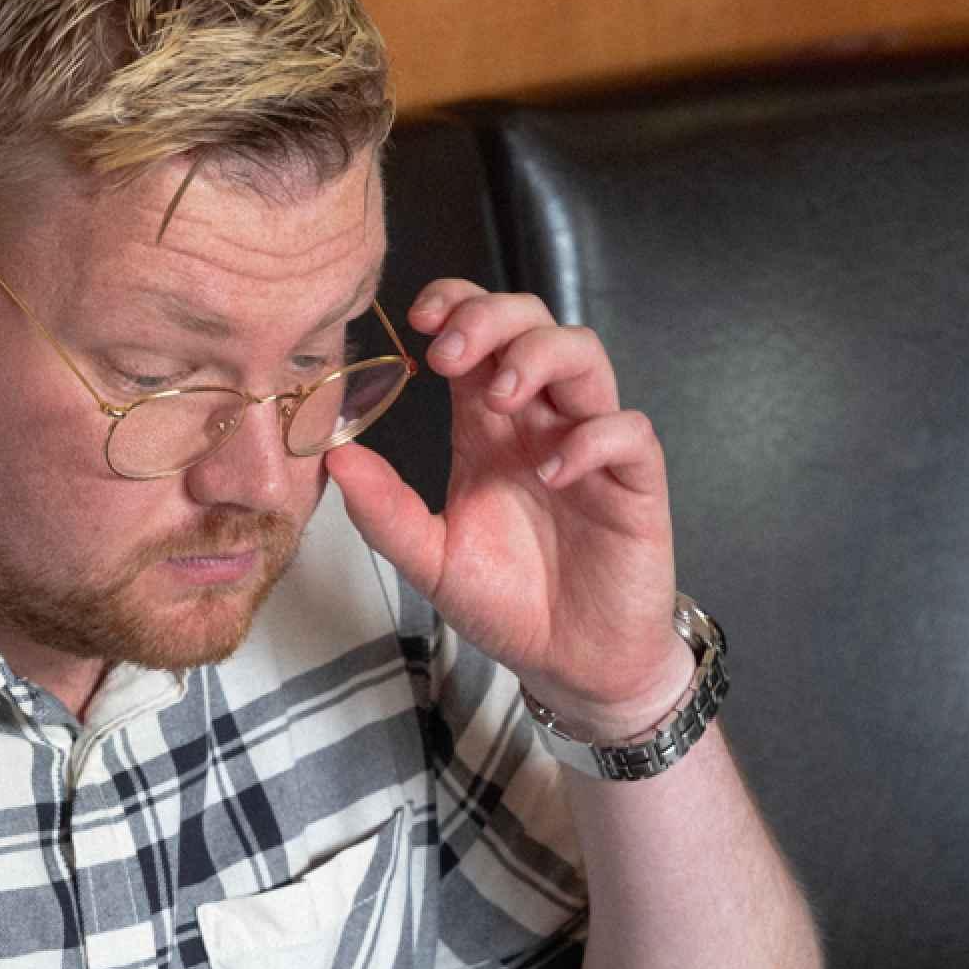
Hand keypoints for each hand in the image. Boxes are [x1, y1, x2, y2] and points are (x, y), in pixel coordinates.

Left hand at [320, 284, 688, 733]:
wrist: (569, 664)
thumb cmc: (508, 604)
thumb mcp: (430, 560)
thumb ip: (385, 511)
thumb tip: (333, 457)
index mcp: (488, 427)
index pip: (479, 335)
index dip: (456, 305)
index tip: (417, 318)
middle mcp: (540, 422)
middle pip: (532, 324)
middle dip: (491, 318)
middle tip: (449, 354)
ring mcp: (590, 447)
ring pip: (585, 356)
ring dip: (540, 357)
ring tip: (500, 397)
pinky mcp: (634, 484)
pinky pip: (629, 431)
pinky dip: (593, 438)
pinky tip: (554, 473)